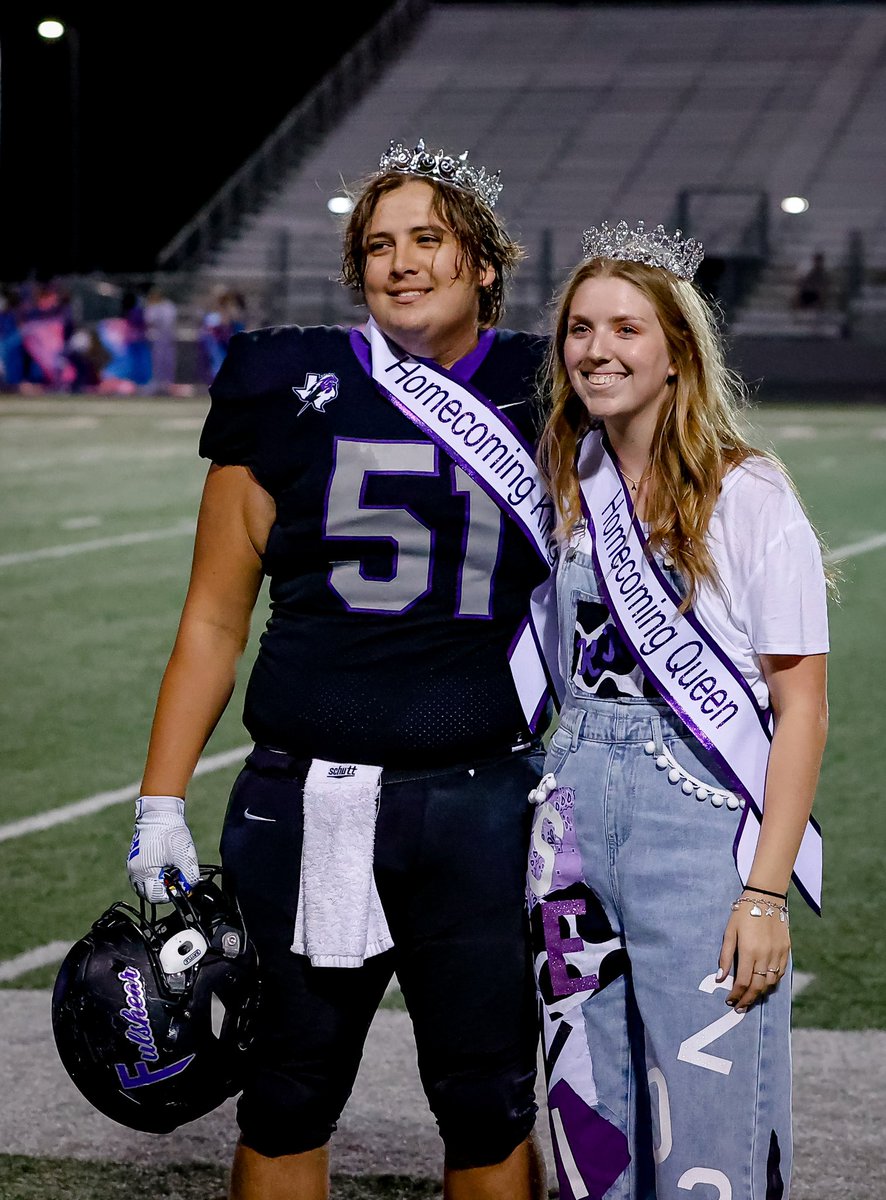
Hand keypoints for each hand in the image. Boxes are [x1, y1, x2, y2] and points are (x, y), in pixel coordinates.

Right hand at [127, 795, 199, 902]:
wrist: (159, 813)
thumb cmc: (171, 832)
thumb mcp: (185, 855)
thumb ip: (189, 876)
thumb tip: (190, 889)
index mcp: (145, 872)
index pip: (156, 897)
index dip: (171, 893)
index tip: (180, 883)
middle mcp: (135, 872)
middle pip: (149, 894)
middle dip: (164, 889)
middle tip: (175, 876)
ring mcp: (132, 867)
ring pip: (144, 887)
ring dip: (157, 884)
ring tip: (169, 870)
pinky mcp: (134, 861)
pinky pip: (141, 877)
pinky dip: (152, 876)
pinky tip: (163, 865)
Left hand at [717, 893, 790, 1011]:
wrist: (766, 897)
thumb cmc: (743, 913)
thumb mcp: (729, 932)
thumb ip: (725, 956)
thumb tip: (720, 977)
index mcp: (749, 951)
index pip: (743, 982)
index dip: (736, 995)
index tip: (730, 1002)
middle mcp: (765, 955)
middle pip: (758, 987)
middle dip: (748, 1000)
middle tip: (740, 1007)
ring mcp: (778, 954)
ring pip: (771, 983)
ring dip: (761, 993)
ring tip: (751, 998)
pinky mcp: (786, 950)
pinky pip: (781, 973)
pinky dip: (772, 982)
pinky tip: (764, 984)